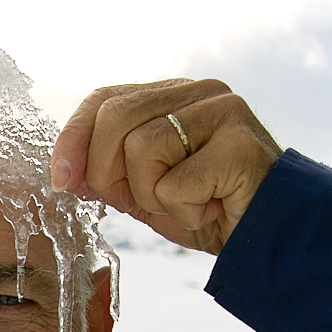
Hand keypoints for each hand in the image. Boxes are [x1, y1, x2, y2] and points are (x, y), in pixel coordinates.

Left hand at [51, 79, 281, 254]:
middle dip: (108, 172)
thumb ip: (109, 174)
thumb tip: (64, 172)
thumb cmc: (211, 211)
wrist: (269, 240)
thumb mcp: (146, 192)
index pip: (104, 98)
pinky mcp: (241, 142)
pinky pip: (176, 182)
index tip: (62, 181)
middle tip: (140, 201)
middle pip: (115, 118)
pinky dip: (185, 210)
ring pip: (143, 148)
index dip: (73, 139)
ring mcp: (224, 110)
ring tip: (189, 203)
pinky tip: (212, 208)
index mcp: (173, 96)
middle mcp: (199, 92)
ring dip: (154, 196)